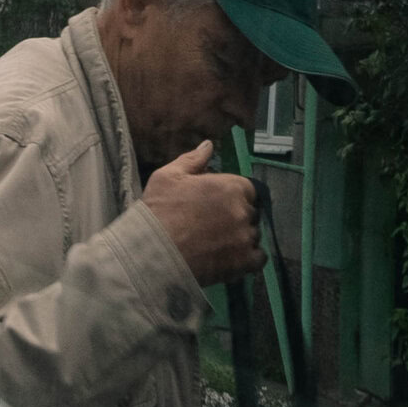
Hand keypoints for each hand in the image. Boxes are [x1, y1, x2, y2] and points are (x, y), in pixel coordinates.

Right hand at [143, 141, 260, 285]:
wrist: (149, 254)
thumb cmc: (157, 213)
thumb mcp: (166, 178)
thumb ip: (192, 160)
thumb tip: (209, 144)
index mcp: (231, 186)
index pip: (246, 190)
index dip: (229, 198)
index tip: (212, 209)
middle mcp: (244, 210)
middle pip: (250, 213)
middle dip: (235, 218)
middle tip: (211, 228)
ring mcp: (247, 237)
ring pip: (253, 235)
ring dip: (239, 239)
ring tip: (214, 246)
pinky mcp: (246, 261)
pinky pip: (257, 259)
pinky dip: (246, 259)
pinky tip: (227, 259)